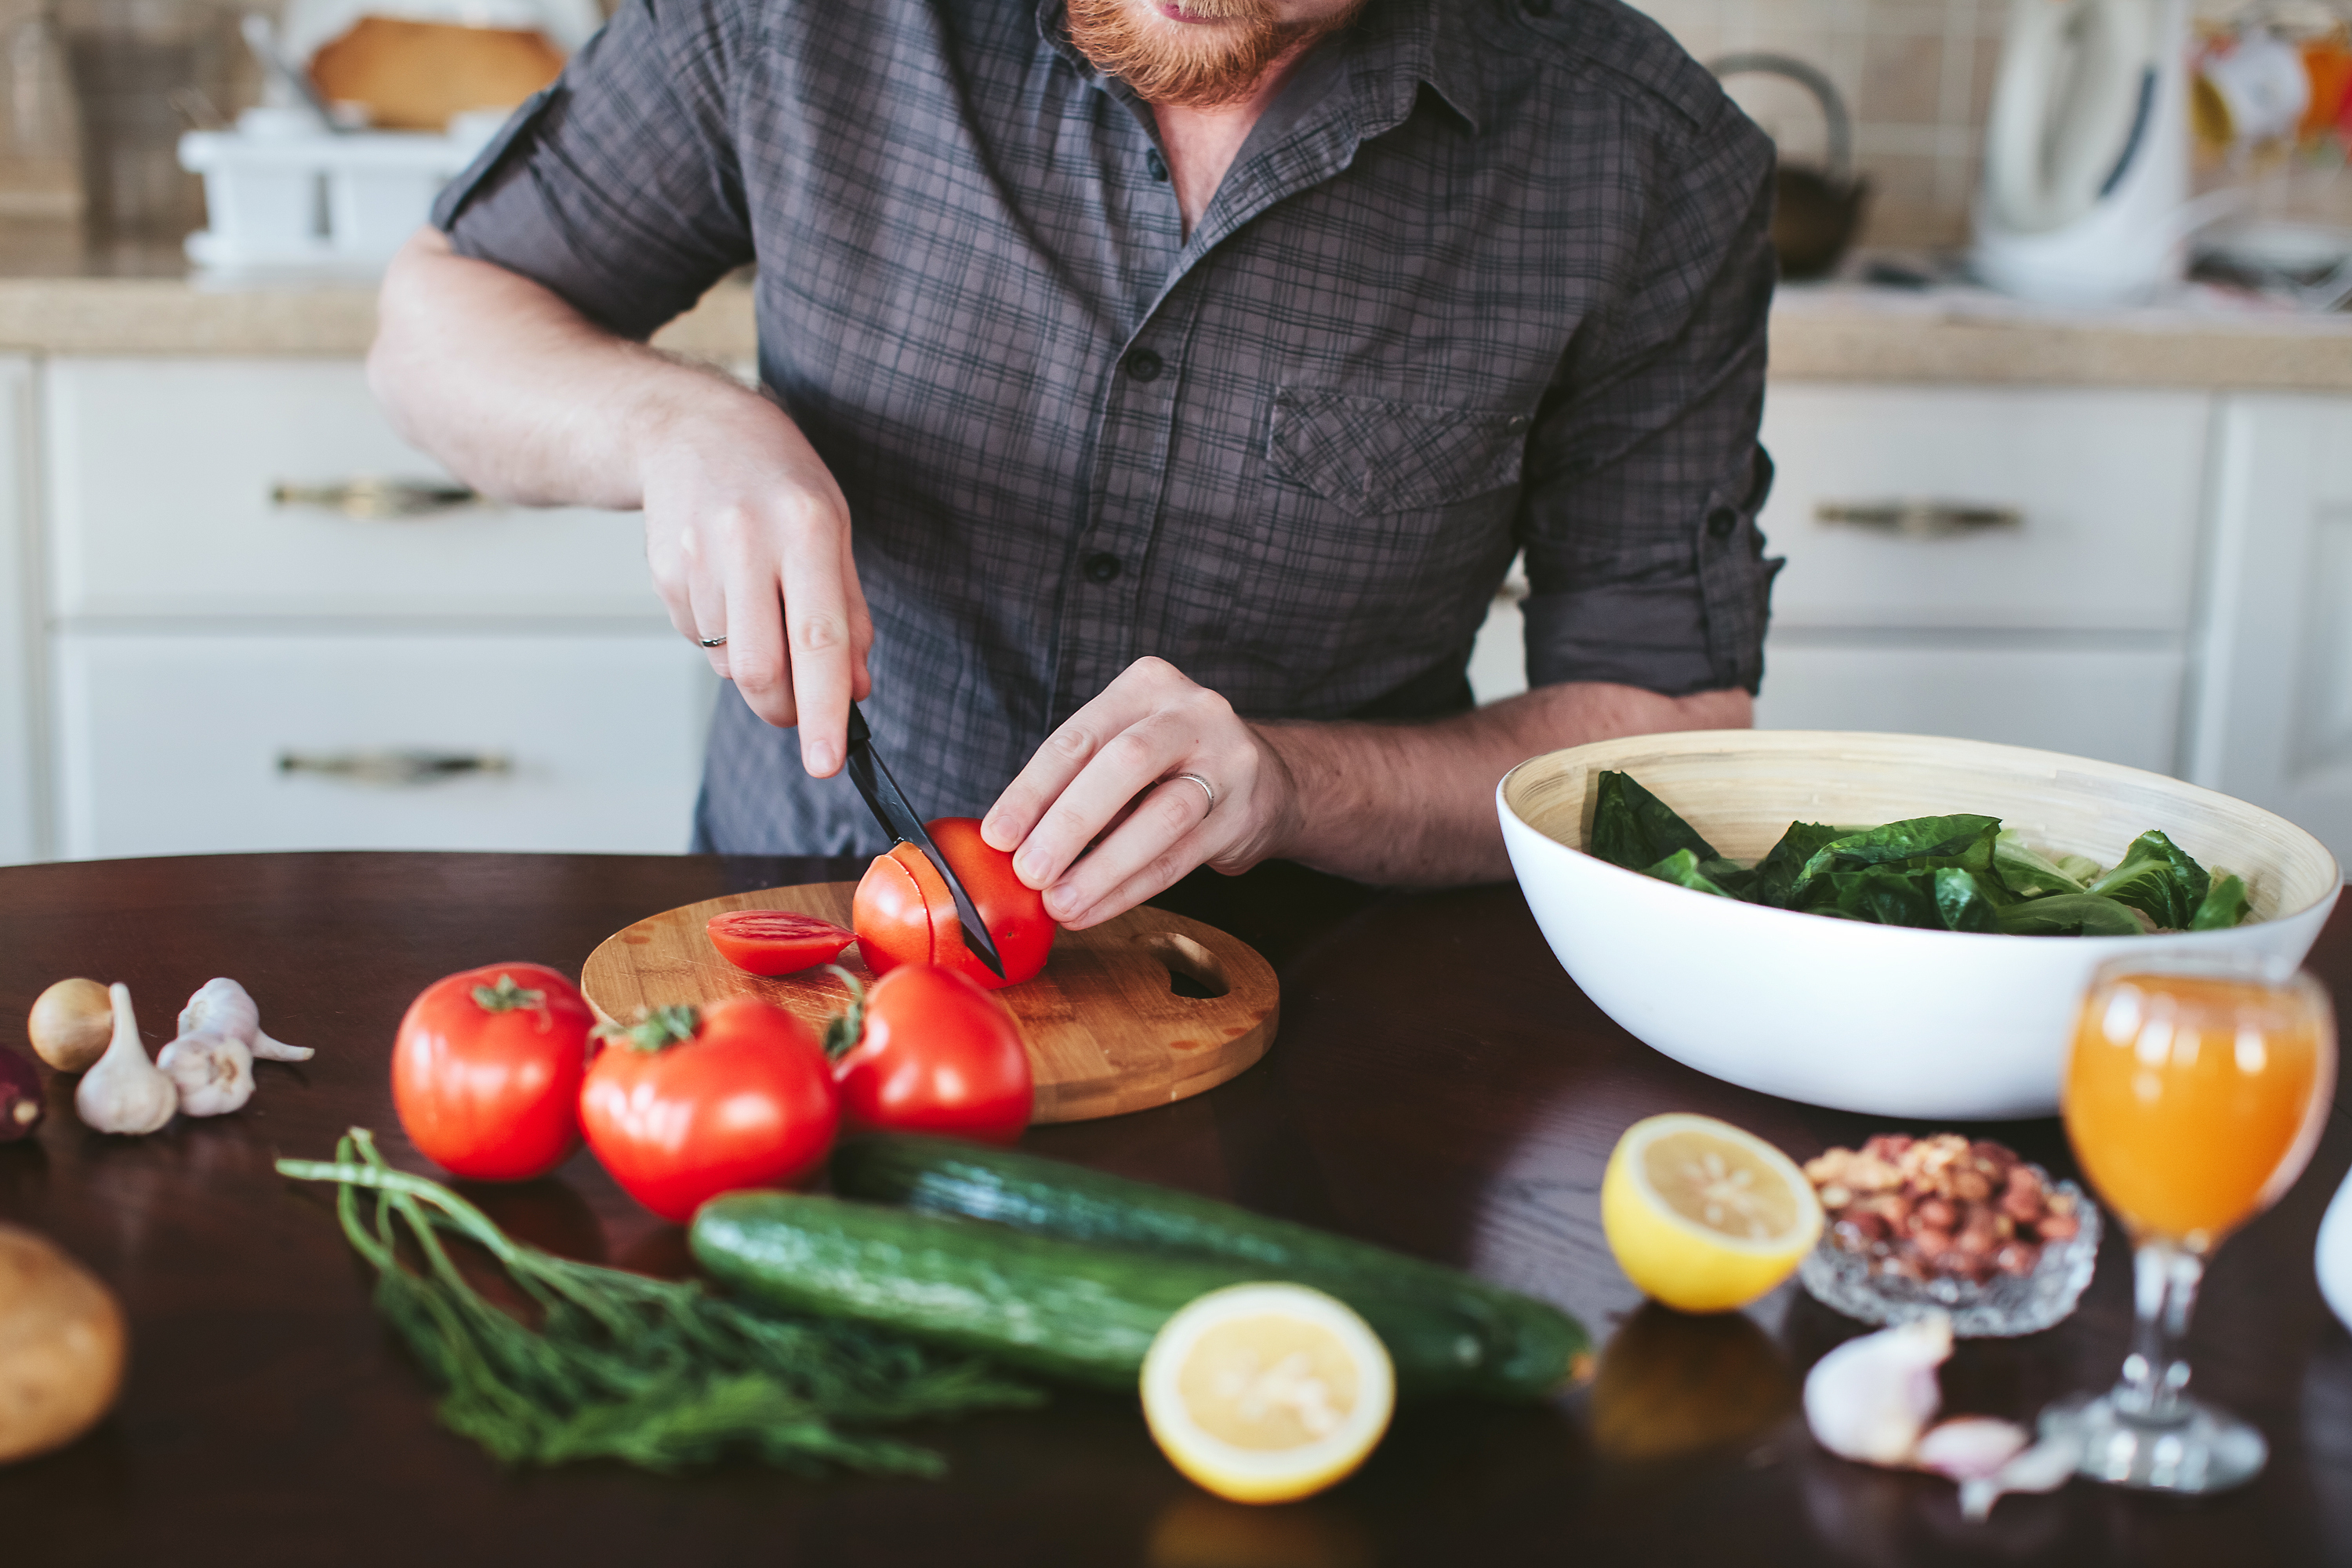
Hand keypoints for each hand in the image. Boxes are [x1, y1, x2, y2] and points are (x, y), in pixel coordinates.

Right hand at [636, 389, 872, 774]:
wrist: (689, 427)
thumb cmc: (778, 480)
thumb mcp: (835, 528)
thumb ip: (850, 612)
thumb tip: (857, 689)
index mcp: (807, 528)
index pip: (819, 641)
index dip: (824, 710)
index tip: (828, 762)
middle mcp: (748, 541)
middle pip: (760, 668)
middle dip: (783, 709)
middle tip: (799, 712)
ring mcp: (696, 557)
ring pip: (728, 662)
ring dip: (754, 667)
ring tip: (763, 613)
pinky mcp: (662, 571)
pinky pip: (699, 640)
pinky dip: (723, 640)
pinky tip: (729, 593)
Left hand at [980, 657, 1295, 927]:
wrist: (1268, 781)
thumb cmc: (1171, 765)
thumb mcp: (1126, 748)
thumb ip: (1077, 781)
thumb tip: (1009, 841)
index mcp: (1145, 685)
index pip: (1078, 737)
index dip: (1032, 790)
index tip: (997, 836)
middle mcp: (1191, 712)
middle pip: (1125, 764)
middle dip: (1069, 823)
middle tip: (1028, 872)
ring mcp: (1228, 761)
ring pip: (1162, 816)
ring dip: (1103, 867)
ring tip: (1060, 903)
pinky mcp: (1245, 814)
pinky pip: (1180, 858)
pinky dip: (1130, 889)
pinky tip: (1095, 910)